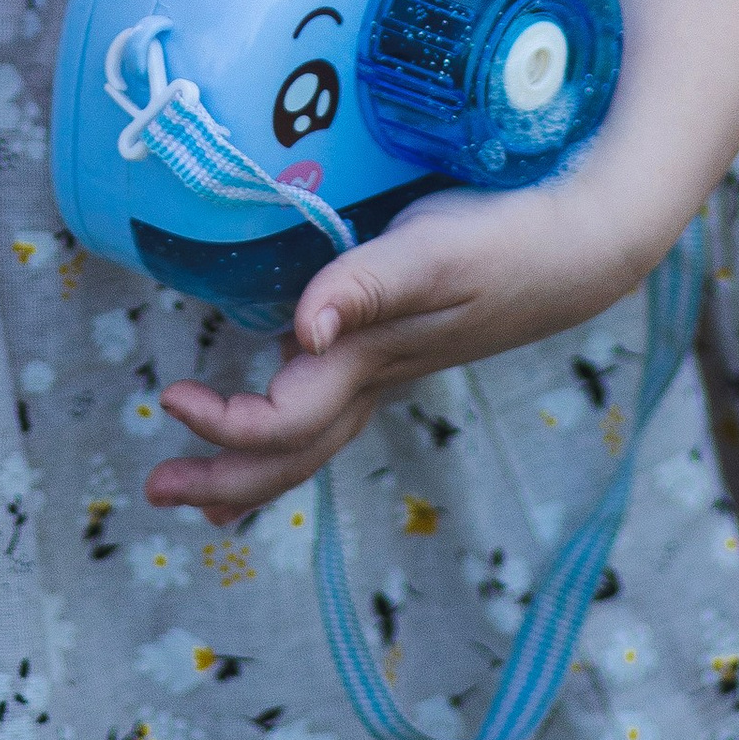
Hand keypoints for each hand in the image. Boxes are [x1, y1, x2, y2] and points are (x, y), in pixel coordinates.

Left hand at [146, 167, 667, 520]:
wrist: (581, 248)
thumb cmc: (504, 242)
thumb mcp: (431, 252)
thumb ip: (364, 283)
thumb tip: (302, 327)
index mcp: (369, 361)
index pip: (282, 422)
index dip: (223, 425)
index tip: (172, 399)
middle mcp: (376, 378)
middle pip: (291, 456)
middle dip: (223, 481)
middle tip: (157, 490)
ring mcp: (394, 369)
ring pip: (314, 441)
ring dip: (254, 469)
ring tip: (205, 497)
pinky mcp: (407, 348)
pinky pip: (335, 411)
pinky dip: (293, 431)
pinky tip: (285, 415)